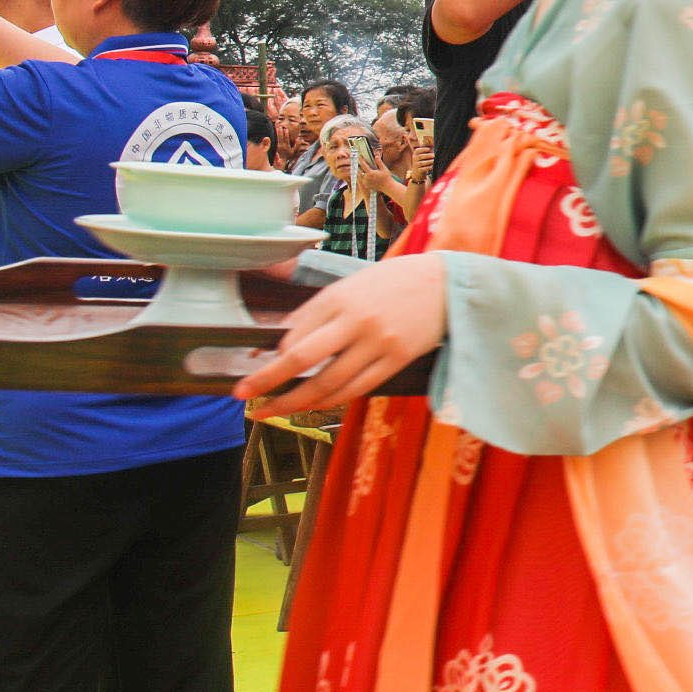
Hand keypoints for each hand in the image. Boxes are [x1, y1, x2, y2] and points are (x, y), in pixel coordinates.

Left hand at [235, 253, 448, 413]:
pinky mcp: (397, 359)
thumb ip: (317, 312)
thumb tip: (280, 342)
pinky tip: (313, 405)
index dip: (269, 357)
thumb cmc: (394, 281)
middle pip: (301, 359)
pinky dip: (330, 400)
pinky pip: (356, 388)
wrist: (449, 283)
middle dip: (267, 382)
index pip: (293, 334)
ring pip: (328, 383)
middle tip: (243, 397)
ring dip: (295, 402)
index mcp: (339, 297)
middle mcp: (356, 320)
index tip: (251, 371)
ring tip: (273, 410)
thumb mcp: (351, 285)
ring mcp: (378, 342)